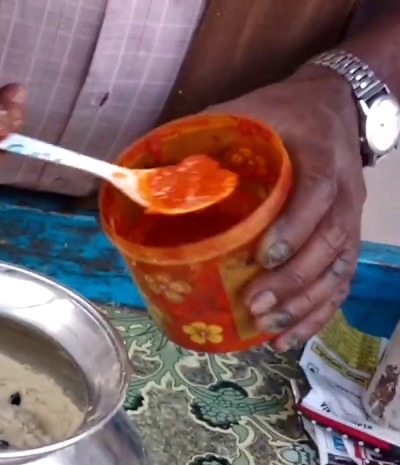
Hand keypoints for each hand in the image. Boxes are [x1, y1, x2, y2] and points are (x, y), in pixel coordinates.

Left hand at [212, 68, 366, 350]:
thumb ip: (195, 140)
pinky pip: (341, 282)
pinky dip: (317, 313)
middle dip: (293, 279)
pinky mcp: (346, 238)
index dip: (296, 226)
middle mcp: (343, 190)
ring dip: (304, 303)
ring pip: (338, 268)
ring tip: (266, 326)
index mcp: (318, 154)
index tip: (264, 255)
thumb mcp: (239, 113)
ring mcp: (349, 217)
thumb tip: (136, 175)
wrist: (331, 105)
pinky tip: (287, 337)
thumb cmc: (277, 115)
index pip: (318, 193)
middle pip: (331, 242)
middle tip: (254, 304)